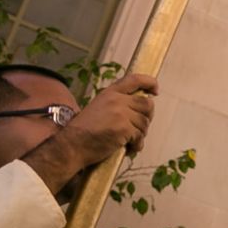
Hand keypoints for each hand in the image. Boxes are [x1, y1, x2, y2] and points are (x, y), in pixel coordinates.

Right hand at [27, 73, 157, 191]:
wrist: (72, 145)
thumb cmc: (83, 130)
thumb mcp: (97, 108)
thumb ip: (116, 105)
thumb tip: (136, 110)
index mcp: (109, 93)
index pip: (134, 80)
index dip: (149, 82)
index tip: (155, 90)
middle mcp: (117, 100)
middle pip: (147, 104)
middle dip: (148, 116)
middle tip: (141, 126)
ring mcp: (121, 114)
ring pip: (145, 122)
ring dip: (141, 133)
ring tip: (131, 140)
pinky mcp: (124, 128)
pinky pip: (140, 136)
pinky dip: (138, 144)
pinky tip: (131, 148)